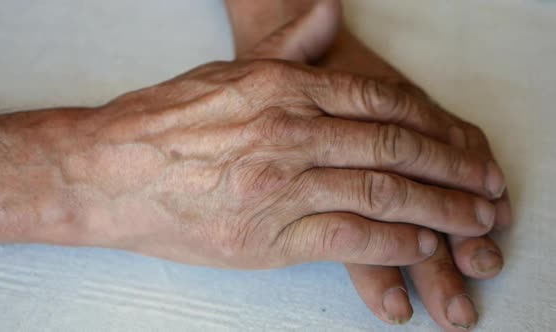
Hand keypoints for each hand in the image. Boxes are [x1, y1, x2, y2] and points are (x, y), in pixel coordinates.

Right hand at [0, 57, 501, 271]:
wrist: (111, 173)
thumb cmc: (164, 123)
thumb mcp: (229, 73)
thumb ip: (289, 47)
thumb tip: (330, 12)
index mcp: (283, 89)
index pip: (381, 102)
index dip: (433, 125)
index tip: (462, 143)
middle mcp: (291, 133)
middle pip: (395, 149)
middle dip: (452, 169)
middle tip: (487, 186)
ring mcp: (283, 185)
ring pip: (384, 194)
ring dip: (439, 210)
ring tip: (473, 222)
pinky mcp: (270, 235)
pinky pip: (350, 236)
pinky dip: (394, 242)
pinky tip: (421, 244)